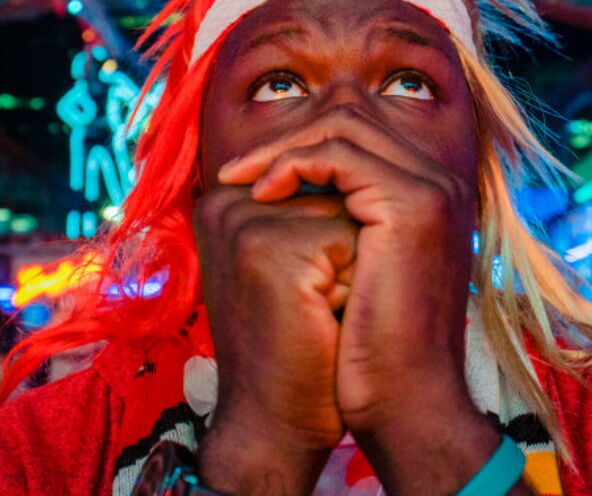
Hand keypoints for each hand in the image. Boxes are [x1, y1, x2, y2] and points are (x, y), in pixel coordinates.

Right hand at [193, 185, 357, 493]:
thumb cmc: (295, 346)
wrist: (273, 424)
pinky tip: (324, 321)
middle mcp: (226, 201)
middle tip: (310, 309)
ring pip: (352, 213)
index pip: (322, 181)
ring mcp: (243, 222)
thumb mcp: (291, 265)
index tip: (303, 294)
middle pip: (339, 193)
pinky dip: (356, 285)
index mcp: (227, 199)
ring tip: (317, 313)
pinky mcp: (269, 248)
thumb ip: (307, 210)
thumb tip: (365, 167)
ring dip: (357, 266)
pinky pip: (355, 240)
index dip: (337, 244)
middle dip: (349, 252)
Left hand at [219, 104, 477, 442]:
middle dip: (285, 137)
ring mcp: (430, 189)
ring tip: (241, 182)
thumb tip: (280, 192)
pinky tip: (264, 195)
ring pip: (342, 126)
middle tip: (235, 171)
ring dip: (281, 149)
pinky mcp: (413, 205)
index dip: (300, 142)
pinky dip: (293, 165)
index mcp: (427, 194)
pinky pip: (339, 154)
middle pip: (351, 117)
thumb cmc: (369, 349)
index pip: (358, 132)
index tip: (250, 173)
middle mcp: (437, 182)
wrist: (405, 402)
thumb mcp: (352, 270)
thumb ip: (336, 223)